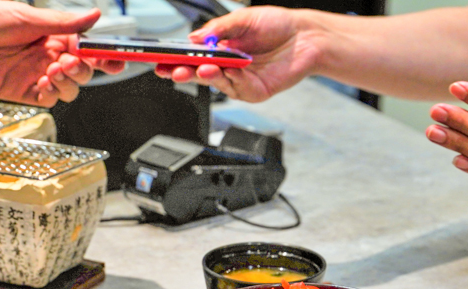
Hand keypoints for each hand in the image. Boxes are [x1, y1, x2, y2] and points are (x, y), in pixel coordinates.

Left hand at [0, 0, 124, 107]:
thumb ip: (63, 22)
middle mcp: (48, 56)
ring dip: (69, 82)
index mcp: (54, 36)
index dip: (103, 56)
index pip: (86, 49)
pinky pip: (49, 99)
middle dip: (83, 69)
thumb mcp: (27, 17)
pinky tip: (44, 82)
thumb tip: (95, 16)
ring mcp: (37, 74)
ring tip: (54, 71)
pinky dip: (53, 93)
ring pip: (69, 88)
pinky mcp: (23, 91)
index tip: (115, 59)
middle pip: (82, 71)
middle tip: (70, 61)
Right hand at [154, 6, 320, 101]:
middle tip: (174, 71)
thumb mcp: (243, 19)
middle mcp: (227, 66)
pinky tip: (230, 70)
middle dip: (184, 73)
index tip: (161, 61)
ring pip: (217, 83)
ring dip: (208, 76)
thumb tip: (194, 37)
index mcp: (220, 48)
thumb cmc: (277, 25)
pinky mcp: (255, 91)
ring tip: (203, 68)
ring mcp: (240, 80)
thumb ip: (218, 29)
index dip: (176, 60)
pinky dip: (232, 80)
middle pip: (199, 74)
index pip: (192, 56)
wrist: (305, 36)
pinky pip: (238, 88)